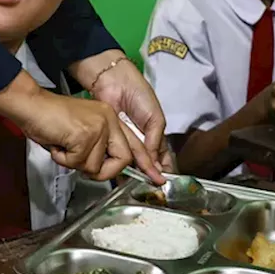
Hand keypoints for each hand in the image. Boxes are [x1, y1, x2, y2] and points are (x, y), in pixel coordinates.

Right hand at [0, 73, 154, 181]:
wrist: (30, 105)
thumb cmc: (49, 120)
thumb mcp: (80, 132)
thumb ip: (96, 147)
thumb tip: (102, 169)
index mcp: (110, 118)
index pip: (134, 145)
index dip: (146, 164)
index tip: (157, 179)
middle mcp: (109, 120)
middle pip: (123, 160)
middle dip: (104, 172)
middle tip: (80, 164)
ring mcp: (99, 127)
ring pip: (95, 166)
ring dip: (74, 163)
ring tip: (63, 146)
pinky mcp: (86, 135)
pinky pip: (78, 163)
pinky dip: (63, 159)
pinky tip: (57, 144)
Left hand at [78, 52, 169, 181]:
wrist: (114, 83)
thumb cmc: (139, 96)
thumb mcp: (155, 118)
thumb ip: (155, 141)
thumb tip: (155, 164)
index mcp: (154, 133)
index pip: (162, 156)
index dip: (164, 169)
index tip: (165, 183)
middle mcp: (140, 140)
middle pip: (146, 163)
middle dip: (148, 175)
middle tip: (151, 189)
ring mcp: (124, 141)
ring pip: (130, 163)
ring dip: (134, 174)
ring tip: (137, 186)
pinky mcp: (109, 140)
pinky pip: (115, 156)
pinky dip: (118, 166)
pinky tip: (120, 176)